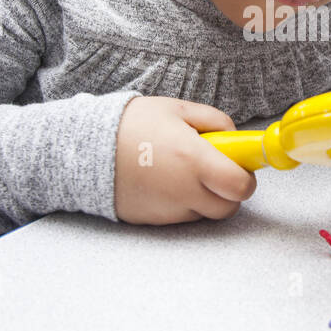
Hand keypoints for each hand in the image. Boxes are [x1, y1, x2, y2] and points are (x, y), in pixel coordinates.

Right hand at [114, 96, 257, 223]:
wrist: (83, 148)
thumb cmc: (131, 124)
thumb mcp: (177, 109)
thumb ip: (215, 121)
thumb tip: (235, 138)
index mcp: (194, 159)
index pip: (241, 187)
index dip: (246, 178)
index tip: (240, 166)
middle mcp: (184, 190)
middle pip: (228, 208)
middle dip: (228, 191)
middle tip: (214, 171)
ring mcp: (168, 210)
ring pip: (204, 213)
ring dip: (203, 197)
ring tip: (181, 171)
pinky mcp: (153, 221)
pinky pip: (180, 217)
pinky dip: (180, 203)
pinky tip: (163, 182)